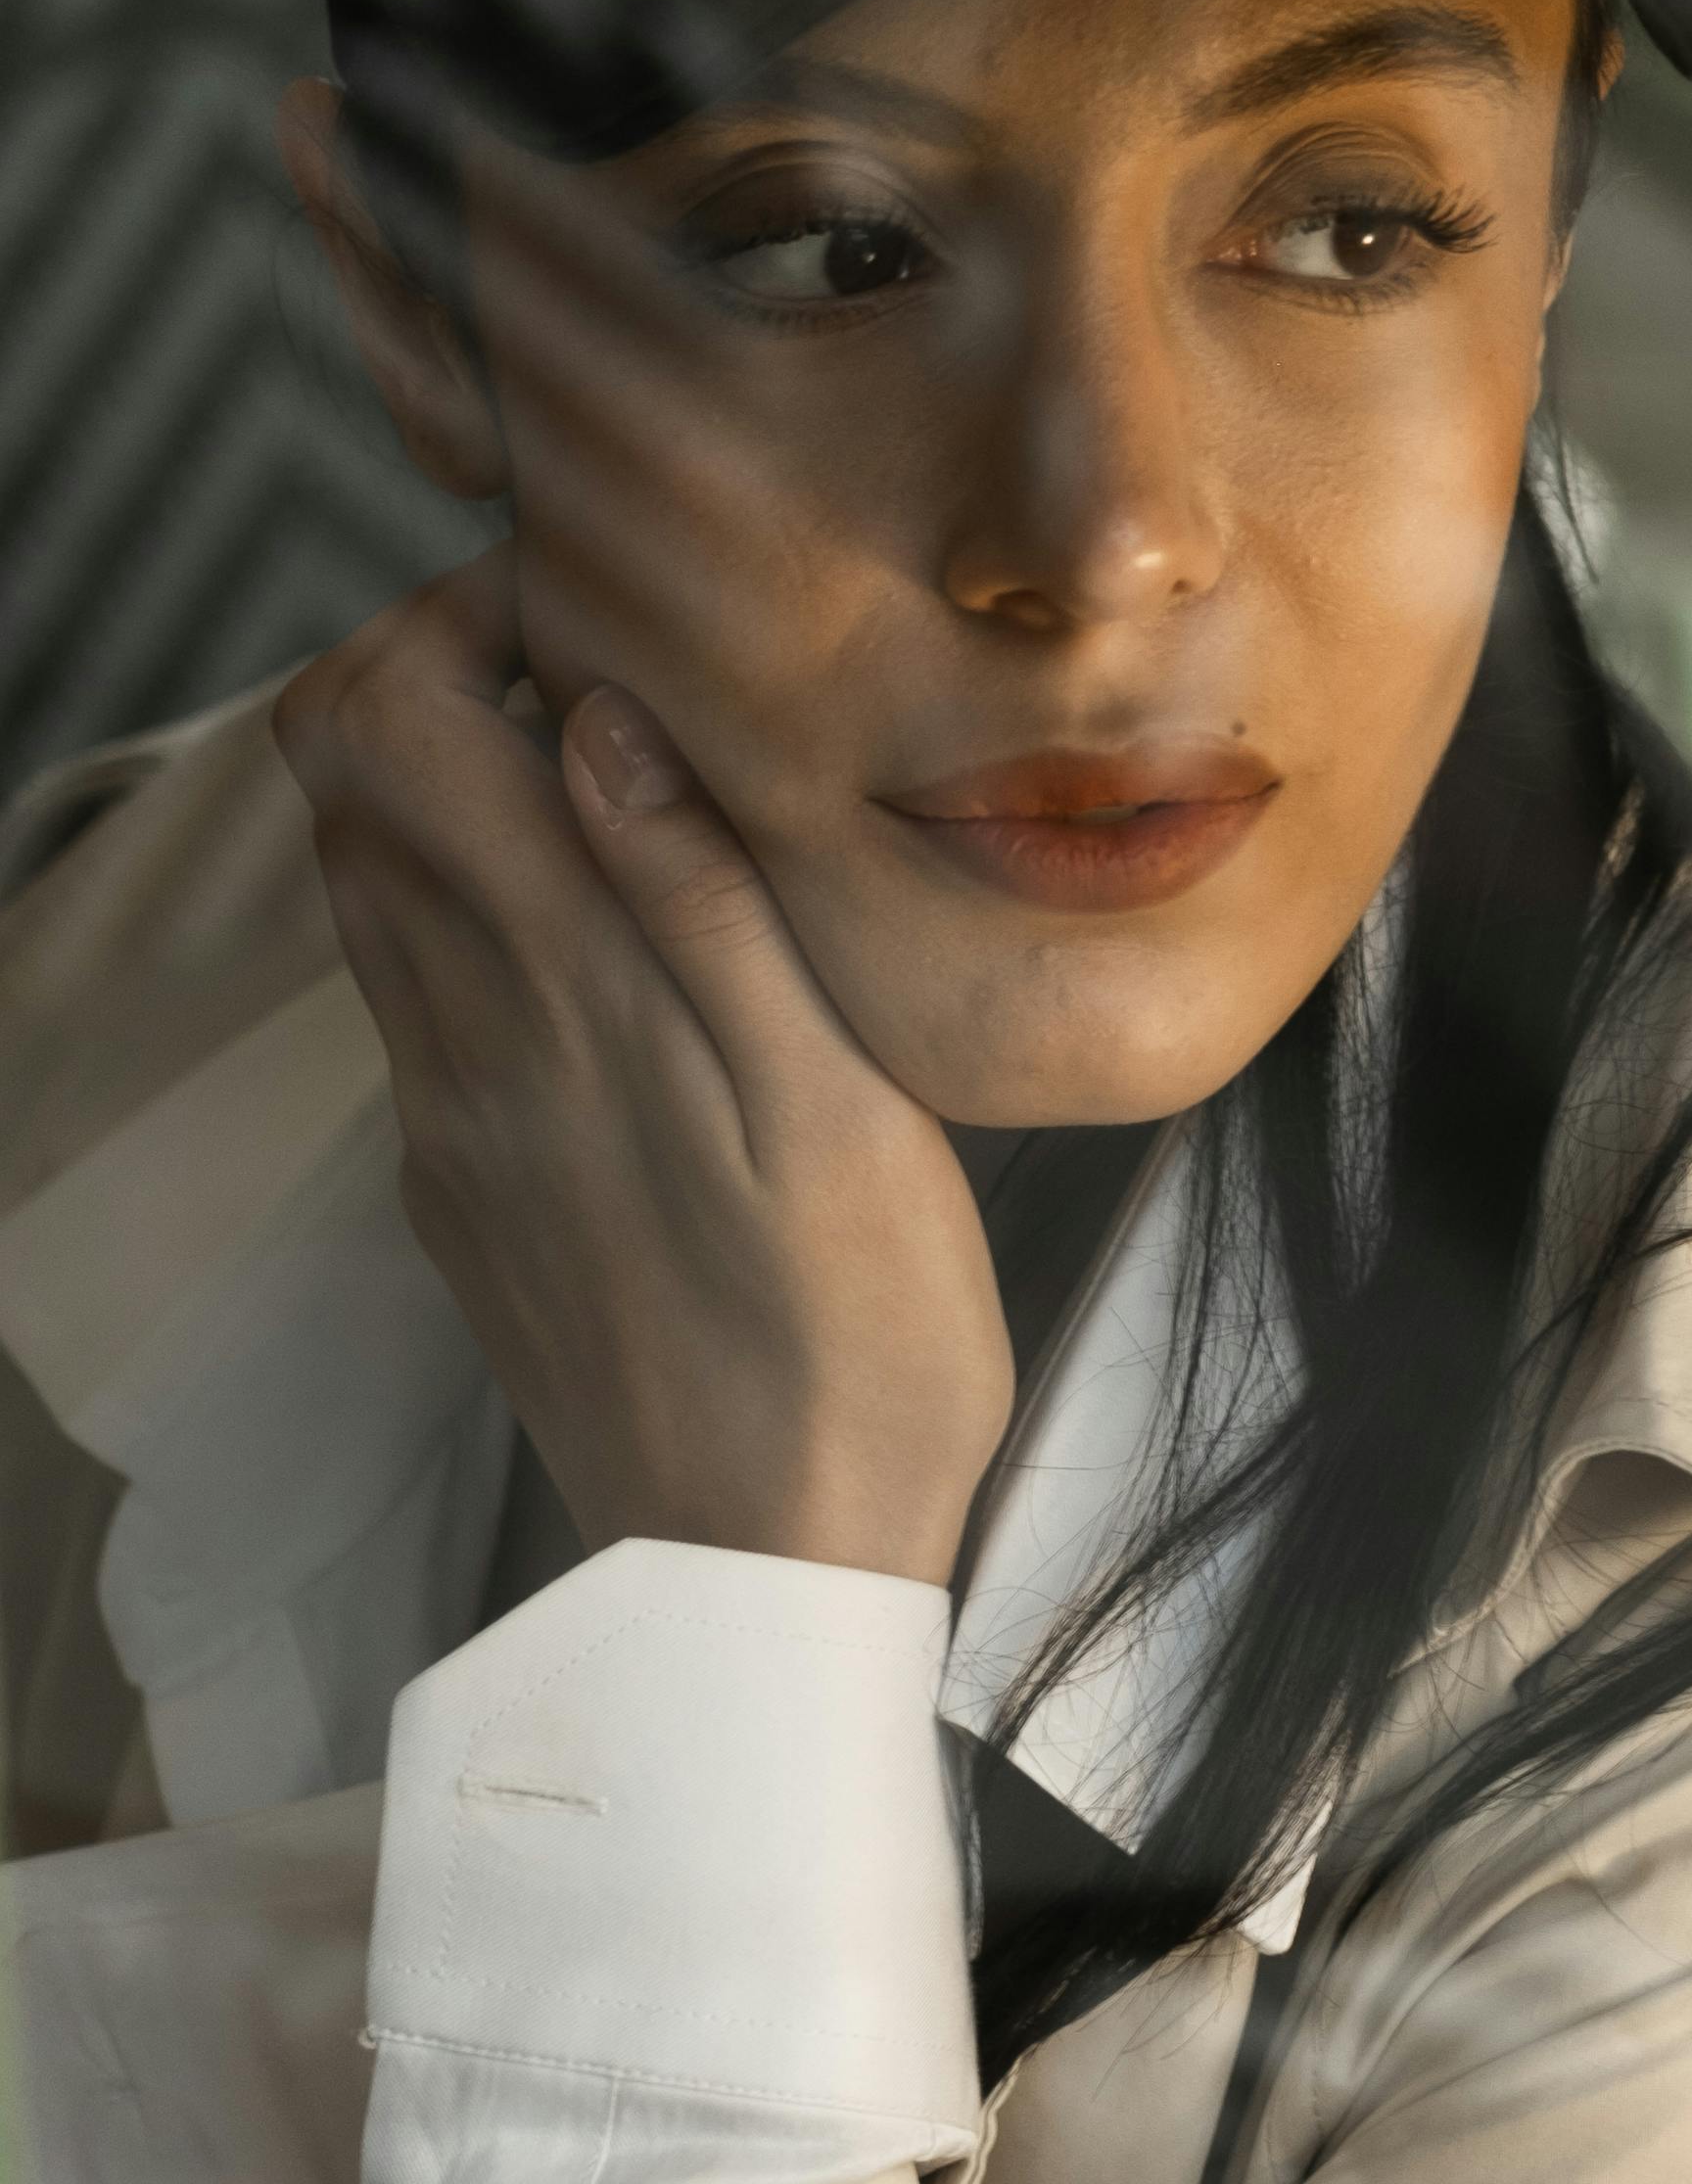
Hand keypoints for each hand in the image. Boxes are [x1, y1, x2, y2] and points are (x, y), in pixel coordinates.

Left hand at [277, 558, 1015, 1582]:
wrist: (764, 1568)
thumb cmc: (855, 1345)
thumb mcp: (835, 1103)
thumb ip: (704, 901)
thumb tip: (594, 713)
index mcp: (561, 989)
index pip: (397, 714)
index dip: (471, 615)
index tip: (610, 615)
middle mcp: (466, 1035)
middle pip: (344, 771)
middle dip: (445, 670)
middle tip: (609, 677)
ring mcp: (451, 1115)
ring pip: (365, 873)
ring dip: (454, 783)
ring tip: (621, 785)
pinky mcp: (466, 1187)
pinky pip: (414, 989)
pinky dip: (472, 902)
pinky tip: (612, 941)